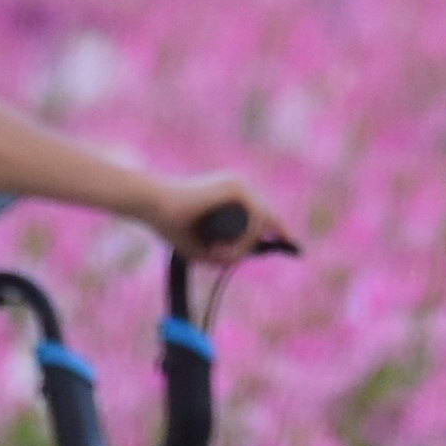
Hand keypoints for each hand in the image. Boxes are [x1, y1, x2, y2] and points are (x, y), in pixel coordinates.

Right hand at [146, 174, 293, 259]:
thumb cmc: (171, 225)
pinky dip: (244, 238)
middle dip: (252, 244)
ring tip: (214, 252)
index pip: (264, 215)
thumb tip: (242, 259)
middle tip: (223, 255)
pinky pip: (255, 219)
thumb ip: (223, 255)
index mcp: (233, 196)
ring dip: (242, 245)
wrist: (152, 206)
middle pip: (265, 222)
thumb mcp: (202, 248)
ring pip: (261, 224)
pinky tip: (223, 246)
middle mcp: (239, 187)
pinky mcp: (235, 188)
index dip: (279, 230)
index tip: (293, 245)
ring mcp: (239, 185)